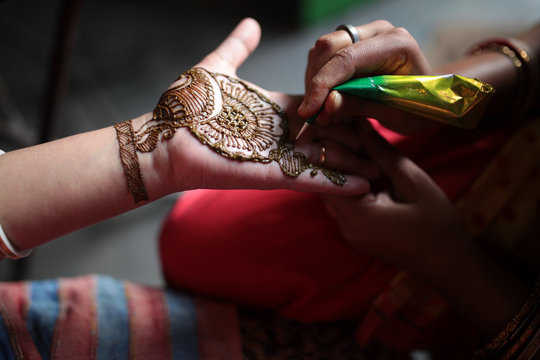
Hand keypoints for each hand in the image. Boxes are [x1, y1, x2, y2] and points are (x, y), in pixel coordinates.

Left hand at [144, 18, 374, 195]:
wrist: (164, 139)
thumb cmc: (185, 106)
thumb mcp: (217, 68)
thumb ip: (238, 47)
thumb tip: (251, 23)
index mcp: (271, 109)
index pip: (313, 108)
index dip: (336, 106)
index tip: (362, 103)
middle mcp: (279, 134)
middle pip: (325, 135)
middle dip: (352, 138)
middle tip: (383, 139)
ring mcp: (278, 157)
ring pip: (324, 159)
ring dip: (353, 162)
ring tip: (384, 165)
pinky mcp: (273, 175)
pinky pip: (311, 179)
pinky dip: (338, 182)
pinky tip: (366, 182)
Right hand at [298, 20, 435, 133]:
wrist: (433, 97)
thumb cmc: (420, 106)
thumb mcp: (395, 115)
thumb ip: (360, 105)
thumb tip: (326, 105)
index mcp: (396, 44)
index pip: (347, 59)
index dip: (322, 85)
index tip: (307, 111)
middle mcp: (378, 32)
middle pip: (329, 47)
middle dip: (315, 82)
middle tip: (312, 114)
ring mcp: (365, 34)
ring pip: (322, 50)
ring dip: (314, 81)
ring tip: (321, 112)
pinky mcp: (355, 43)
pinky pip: (326, 57)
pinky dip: (320, 79)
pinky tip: (325, 101)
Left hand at [322, 119, 467, 274]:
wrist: (445, 261)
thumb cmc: (435, 221)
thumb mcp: (411, 180)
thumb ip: (381, 153)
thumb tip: (358, 123)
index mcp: (357, 214)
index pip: (325, 175)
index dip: (330, 149)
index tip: (339, 128)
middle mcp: (344, 225)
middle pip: (326, 182)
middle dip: (335, 155)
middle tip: (348, 131)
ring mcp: (346, 230)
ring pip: (334, 190)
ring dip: (343, 168)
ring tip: (358, 145)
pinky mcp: (353, 231)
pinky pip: (344, 200)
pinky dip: (351, 182)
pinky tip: (366, 167)